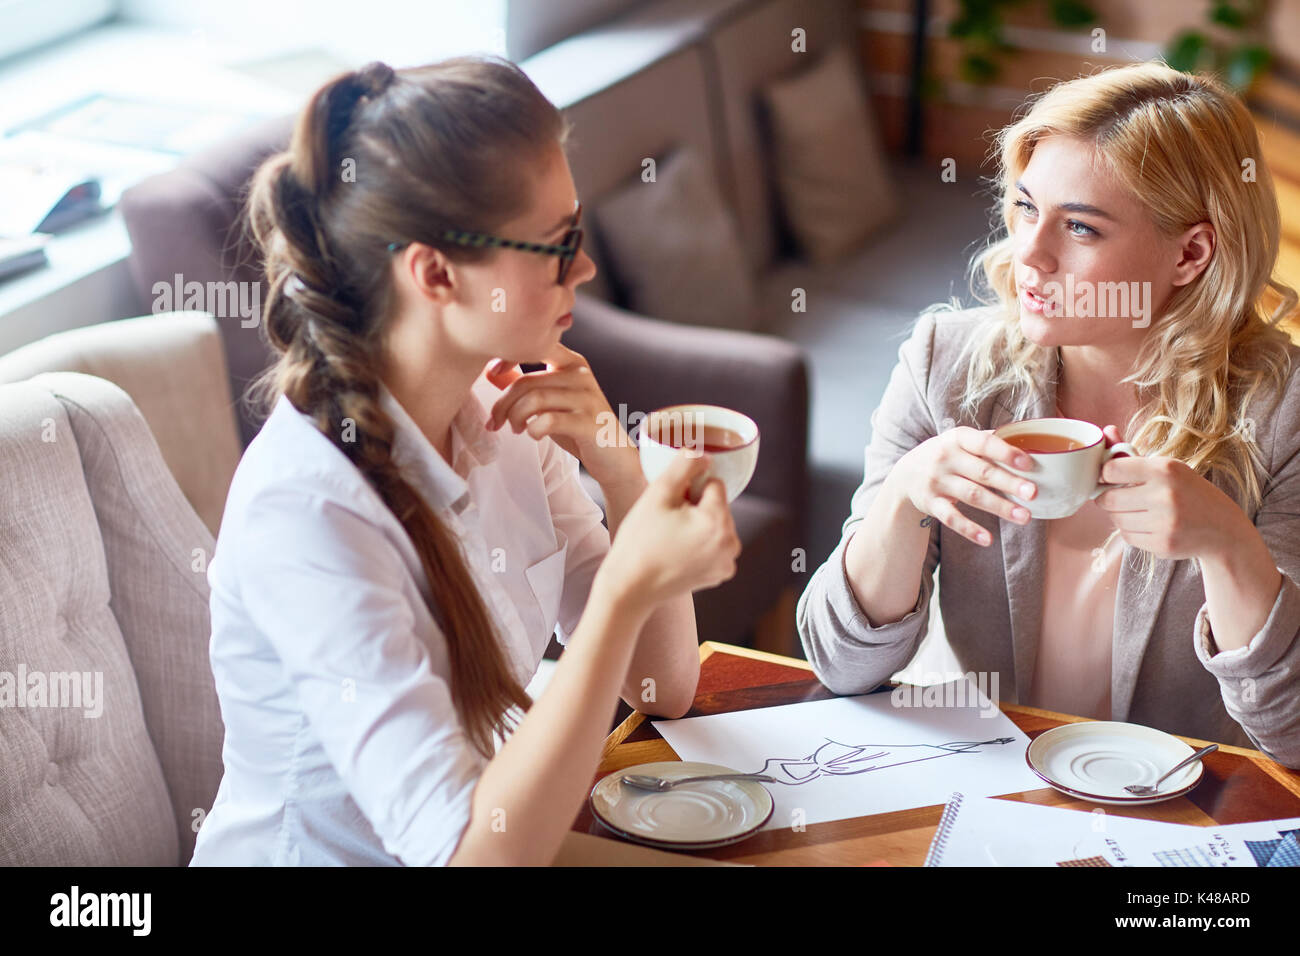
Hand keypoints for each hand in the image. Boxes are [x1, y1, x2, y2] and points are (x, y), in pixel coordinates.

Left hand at [485, 341, 640, 489]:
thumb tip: (491, 372)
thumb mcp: (550, 401)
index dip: (508, 357)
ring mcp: (587, 398)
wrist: (613, 457)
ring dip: (516, 417)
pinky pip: (549, 420)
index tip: (491, 373)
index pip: (536, 347)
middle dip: (503, 404)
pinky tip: (534, 434)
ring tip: (516, 429)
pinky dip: (533, 429)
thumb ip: (526, 385)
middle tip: (496, 422)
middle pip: (527, 382)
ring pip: (535, 400)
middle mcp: (581, 375)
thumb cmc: (578, 426)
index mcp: (572, 363)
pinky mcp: (589, 422)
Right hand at [594, 449, 740, 615]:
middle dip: (697, 507)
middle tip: (667, 523)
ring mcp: (727, 562)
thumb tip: (706, 455)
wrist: (630, 588)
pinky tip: (679, 552)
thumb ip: (684, 466)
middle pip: (719, 505)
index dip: (690, 490)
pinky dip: (702, 543)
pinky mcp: (721, 574)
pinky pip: (716, 544)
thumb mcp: (657, 495)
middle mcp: (730, 544)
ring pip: (718, 524)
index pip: (714, 484)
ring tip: (672, 538)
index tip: (670, 506)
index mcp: (717, 522)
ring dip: (700, 524)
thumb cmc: (639, 542)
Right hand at [891, 426, 1038, 546]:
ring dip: (1000, 507)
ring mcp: (937, 481)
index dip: (1006, 453)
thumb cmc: (946, 455)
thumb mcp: (960, 440)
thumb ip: (988, 439)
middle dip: (1009, 483)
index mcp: (957, 438)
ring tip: (1025, 517)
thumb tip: (1030, 441)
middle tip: (1034, 493)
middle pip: (983, 472)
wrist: (906, 474)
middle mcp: (946, 458)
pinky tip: (987, 539)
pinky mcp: (931, 503)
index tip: (1029, 463)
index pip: (984, 443)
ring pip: (972, 495)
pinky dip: (969, 529)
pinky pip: (951, 518)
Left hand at [1093, 425, 1249, 560]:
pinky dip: (1131, 531)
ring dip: (1119, 516)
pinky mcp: (1163, 544)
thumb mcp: (1167, 468)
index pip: (1111, 469)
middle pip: (1108, 499)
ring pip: (1116, 520)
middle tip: (1116, 497)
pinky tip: (1148, 525)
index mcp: (1165, 469)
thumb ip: (1131, 453)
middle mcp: (1165, 495)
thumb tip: (1106, 431)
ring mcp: (1165, 522)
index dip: (1105, 475)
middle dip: (1106, 498)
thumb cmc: (1189, 492)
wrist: (1224, 529)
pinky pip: (1127, 537)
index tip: (1110, 478)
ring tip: (1137, 511)